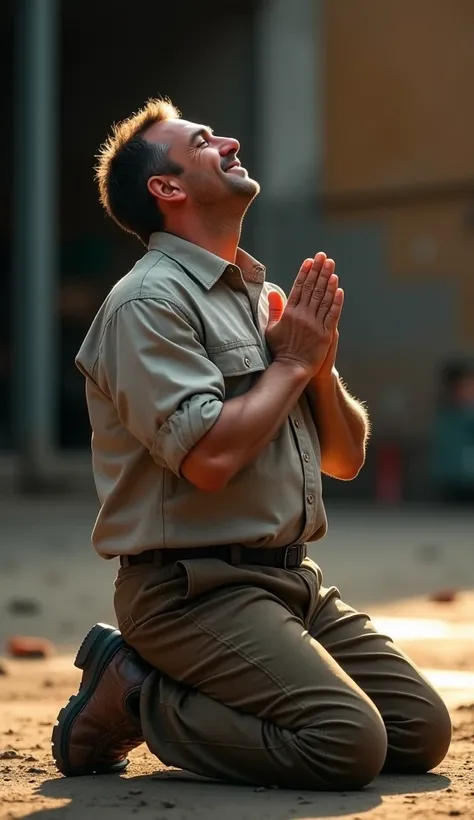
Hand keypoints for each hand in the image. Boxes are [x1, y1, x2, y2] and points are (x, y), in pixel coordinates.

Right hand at [266, 253, 343, 377]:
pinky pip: (332, 314)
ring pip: (323, 298)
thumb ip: (274, 310)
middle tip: (324, 257)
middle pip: (312, 289)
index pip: (299, 288)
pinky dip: (336, 301)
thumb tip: (272, 292)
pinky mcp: (325, 334)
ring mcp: (315, 324)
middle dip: (318, 271)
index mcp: (289, 313)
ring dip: (328, 281)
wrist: (291, 369)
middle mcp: (303, 316)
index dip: (305, 273)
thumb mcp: (271, 329)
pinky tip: (339, 289)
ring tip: (332, 267)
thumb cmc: (280, 350)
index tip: (310, 261)